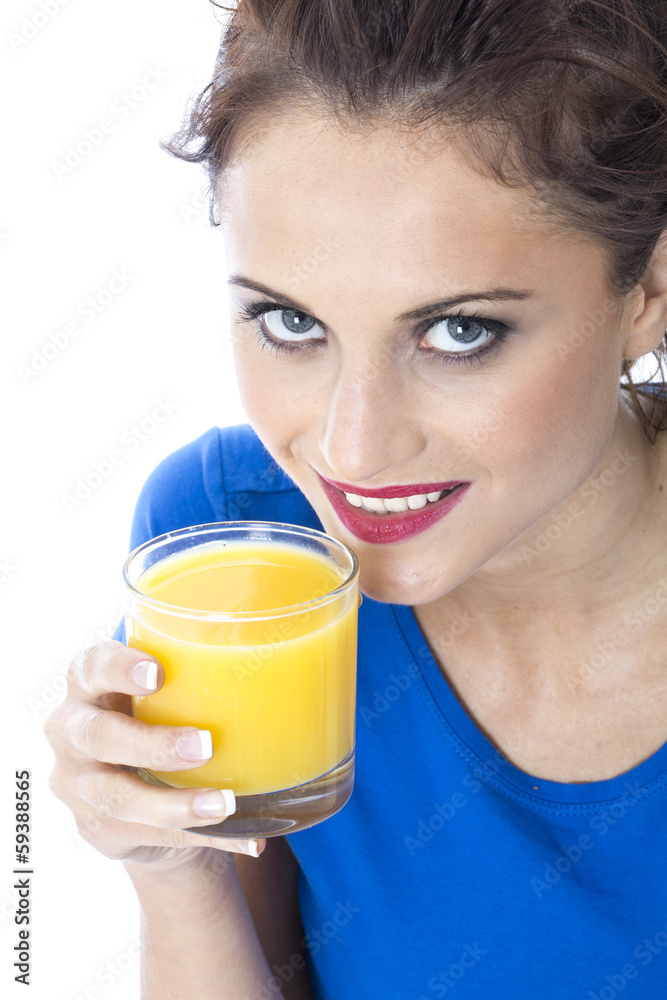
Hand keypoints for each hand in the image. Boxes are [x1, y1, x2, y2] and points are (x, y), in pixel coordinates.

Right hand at [44, 640, 263, 868]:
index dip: (118, 667)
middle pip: (98, 735)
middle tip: (204, 746)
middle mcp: (71, 731)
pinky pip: (147, 835)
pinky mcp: (97, 828)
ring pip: (118, 797)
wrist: (140, 790)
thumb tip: (301, 679)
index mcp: (88, 684)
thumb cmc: (160, 721)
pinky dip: (200, 837)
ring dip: (175, 804)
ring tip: (225, 805)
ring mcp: (77, 784)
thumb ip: (201, 684)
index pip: (90, 666)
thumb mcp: (165, 696)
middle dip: (151, 743)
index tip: (158, 673)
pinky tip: (244, 838)